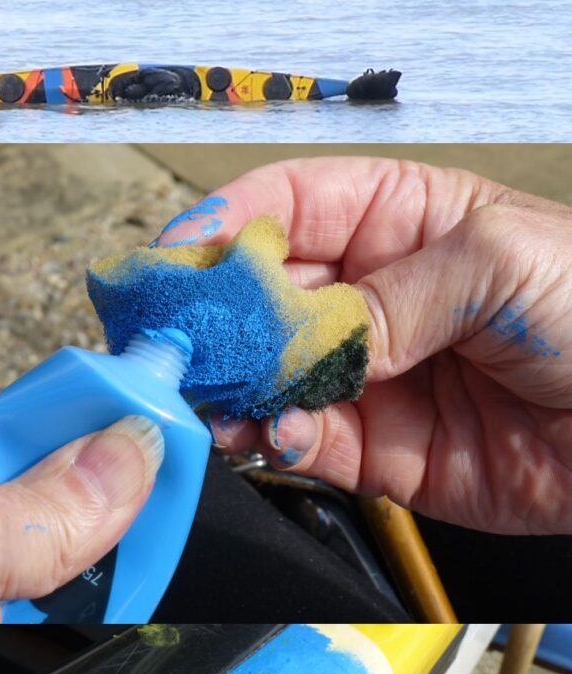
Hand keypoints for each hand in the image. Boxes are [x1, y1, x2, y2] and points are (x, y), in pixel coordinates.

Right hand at [152, 159, 571, 530]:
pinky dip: (279, 444)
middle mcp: (378, 299)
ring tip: (215, 399)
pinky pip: (310, 447)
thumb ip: (393, 296)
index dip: (229, 228)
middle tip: (179, 344)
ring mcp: (376, 381)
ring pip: (275, 381)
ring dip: (235, 391)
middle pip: (267, 301)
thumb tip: (306, 336)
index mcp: (406, 220)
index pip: (293, 209)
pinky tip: (271, 435)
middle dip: (218, 321)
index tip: (179, 260)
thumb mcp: (501, 263)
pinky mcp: (384, 458)